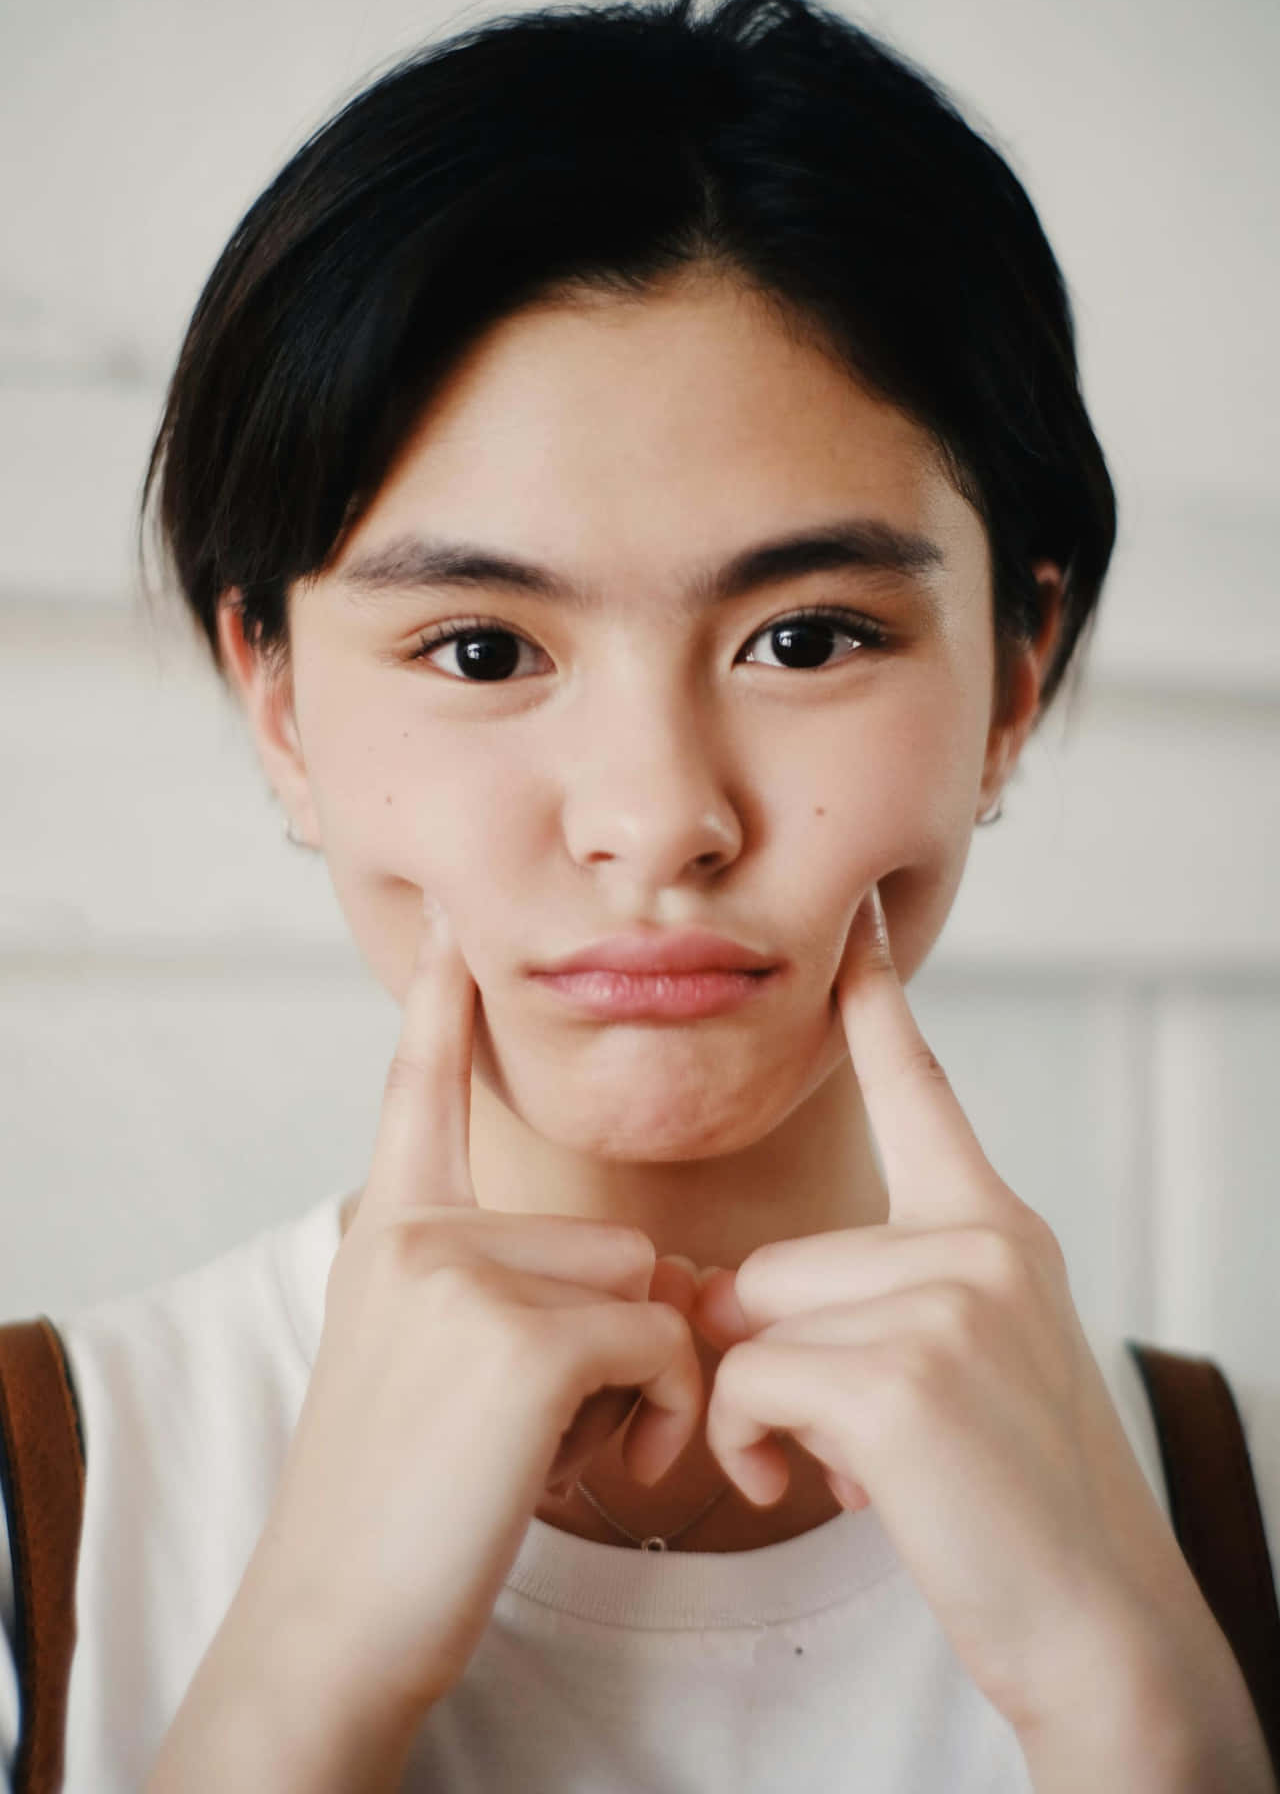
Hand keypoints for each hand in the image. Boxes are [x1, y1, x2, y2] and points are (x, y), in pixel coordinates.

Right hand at [234, 893, 703, 1730]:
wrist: (336, 1616)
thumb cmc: (400, 1503)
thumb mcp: (434, 1367)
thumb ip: (518, 1295)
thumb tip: (671, 1282)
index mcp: (391, 1234)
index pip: (422, 1096)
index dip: (439, 1010)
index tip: (450, 925)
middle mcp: (418, 1233)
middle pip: (612, 1240)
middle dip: (620, 1338)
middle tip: (550, 1428)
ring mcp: (462, 1276)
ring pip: (644, 1287)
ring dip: (644, 1380)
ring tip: (565, 1450)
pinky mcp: (519, 1336)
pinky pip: (661, 1340)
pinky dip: (665, 1411)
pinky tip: (616, 1465)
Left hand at [691, 884, 1251, 1755]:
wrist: (1101, 1628)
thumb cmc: (1012, 1505)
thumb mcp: (950, 1372)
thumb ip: (852, 1308)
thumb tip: (698, 1293)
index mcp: (994, 1228)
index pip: (920, 1094)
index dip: (881, 1005)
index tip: (861, 918)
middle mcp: (979, 1240)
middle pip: (770, 1263)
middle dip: (771, 1361)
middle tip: (855, 1442)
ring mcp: (947, 1298)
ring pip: (749, 1322)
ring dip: (763, 1413)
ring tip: (853, 1470)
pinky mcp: (901, 1371)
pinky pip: (746, 1380)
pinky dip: (751, 1445)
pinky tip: (828, 1487)